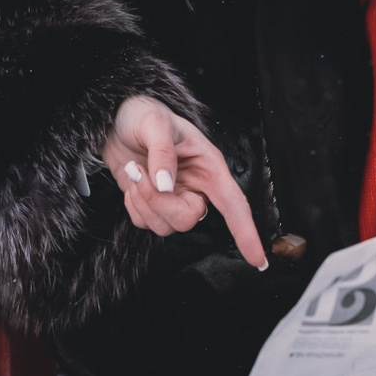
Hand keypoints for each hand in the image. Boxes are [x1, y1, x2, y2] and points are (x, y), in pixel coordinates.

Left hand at [102, 94, 267, 270]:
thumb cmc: (144, 115)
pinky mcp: (154, 206)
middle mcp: (197, 188)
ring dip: (143, 201)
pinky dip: (133, 205)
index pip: (234, 206)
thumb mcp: (156, 123)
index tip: (258, 260)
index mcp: (210, 168)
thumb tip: (166, 186)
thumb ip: (163, 154)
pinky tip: (133, 182)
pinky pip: (145, 223)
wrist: (117, 121)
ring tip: (135, 171)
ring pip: (165, 226)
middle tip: (141, 173)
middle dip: (160, 202)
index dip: (247, 233)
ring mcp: (175, 199)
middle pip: (189, 219)